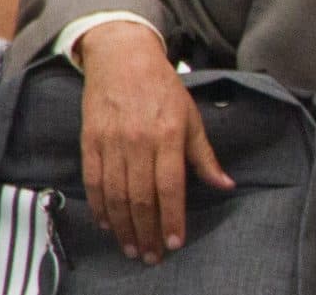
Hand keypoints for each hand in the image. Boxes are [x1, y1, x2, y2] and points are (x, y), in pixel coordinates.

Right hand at [77, 21, 232, 264]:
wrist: (122, 58)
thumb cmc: (163, 89)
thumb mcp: (191, 118)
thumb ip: (204, 156)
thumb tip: (225, 185)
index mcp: (168, 135)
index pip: (170, 187)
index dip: (171, 218)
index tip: (174, 243)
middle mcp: (138, 140)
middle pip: (140, 197)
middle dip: (146, 231)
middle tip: (149, 256)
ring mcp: (111, 142)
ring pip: (115, 195)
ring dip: (123, 226)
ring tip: (130, 247)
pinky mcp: (89, 141)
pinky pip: (93, 182)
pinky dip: (99, 206)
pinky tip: (108, 223)